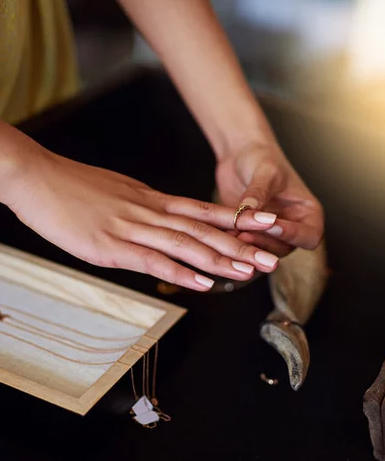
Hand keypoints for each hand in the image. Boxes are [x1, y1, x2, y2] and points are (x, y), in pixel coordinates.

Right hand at [7, 148, 281, 290]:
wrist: (37, 178)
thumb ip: (143, 210)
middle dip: (240, 244)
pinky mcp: (111, 245)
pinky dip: (181, 271)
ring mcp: (131, 228)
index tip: (265, 225)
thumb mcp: (118, 195)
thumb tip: (161, 223)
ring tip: (249, 271)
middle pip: (203, 229)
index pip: (203, 210)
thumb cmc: (75, 188)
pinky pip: (153, 259)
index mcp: (151, 200)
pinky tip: (203, 282)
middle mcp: (149, 211)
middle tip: (271, 256)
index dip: (237, 219)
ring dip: (220, 259)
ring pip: (185, 244)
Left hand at [216, 144, 323, 256]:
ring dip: (248, 247)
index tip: (272, 225)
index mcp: (308, 214)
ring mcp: (270, 235)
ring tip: (232, 235)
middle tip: (245, 234)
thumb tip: (250, 210)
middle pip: (284, 249)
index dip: (293, 235)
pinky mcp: (250, 236)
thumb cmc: (262, 158)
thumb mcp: (265, 172)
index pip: (310, 236)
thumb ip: (259, 193)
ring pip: (263, 253)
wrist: (240, 156)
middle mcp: (292, 228)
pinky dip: (235, 245)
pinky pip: (245, 248)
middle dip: (264, 243)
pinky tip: (222, 236)